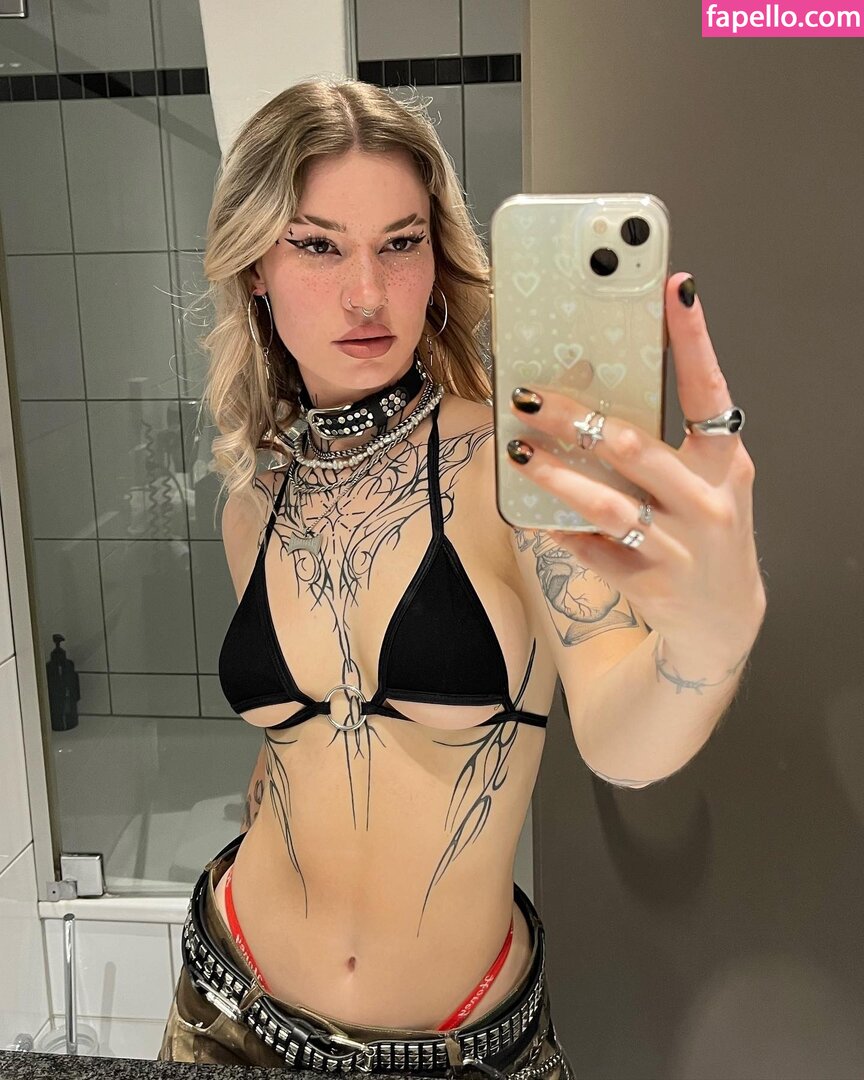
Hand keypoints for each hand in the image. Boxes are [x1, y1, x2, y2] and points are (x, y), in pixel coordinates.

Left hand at [505, 272, 766, 655]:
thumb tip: (596, 392)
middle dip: (575, 418)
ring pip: (608, 504)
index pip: (709, 391)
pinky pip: (593, 551)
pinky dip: (561, 530)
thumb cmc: (706, 529)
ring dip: (557, 476)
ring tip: (518, 452)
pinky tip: (534, 515)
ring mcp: (680, 546)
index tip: (673, 287)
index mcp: (726, 462)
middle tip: (527, 396)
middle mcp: (708, 501)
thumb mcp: (708, 480)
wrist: (723, 617)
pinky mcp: (651, 582)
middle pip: (634, 447)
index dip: (693, 339)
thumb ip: (670, 440)